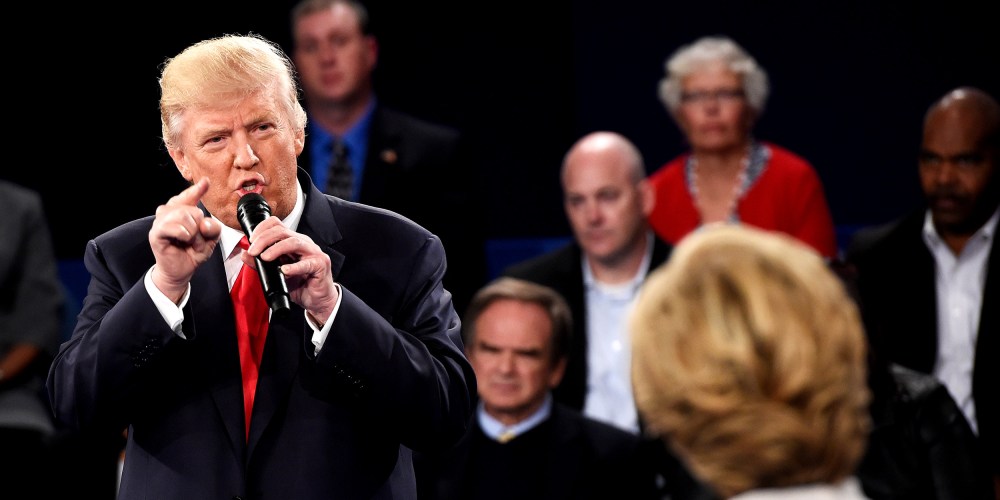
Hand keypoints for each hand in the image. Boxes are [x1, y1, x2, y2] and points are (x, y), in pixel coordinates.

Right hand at [149, 178, 221, 302]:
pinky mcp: (156, 233)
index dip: (197, 189)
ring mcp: (161, 222)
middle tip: (198, 241)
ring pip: (182, 215)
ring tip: (191, 243)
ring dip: (193, 233)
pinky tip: (184, 239)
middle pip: (190, 209)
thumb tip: (204, 222)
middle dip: (200, 227)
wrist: (181, 271)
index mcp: (182, 212)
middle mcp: (169, 213)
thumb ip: (213, 228)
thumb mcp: (210, 239)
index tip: (206, 182)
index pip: (189, 197)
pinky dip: (183, 233)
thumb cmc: (193, 253)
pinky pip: (170, 226)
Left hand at [242, 216, 338, 324]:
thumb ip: (261, 264)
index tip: (251, 240)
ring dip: (276, 248)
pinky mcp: (320, 265)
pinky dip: (294, 267)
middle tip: (253, 251)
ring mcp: (314, 253)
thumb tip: (245, 255)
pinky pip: (306, 263)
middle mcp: (304, 243)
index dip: (262, 228)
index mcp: (293, 241)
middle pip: (282, 231)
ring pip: (294, 242)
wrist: (317, 300)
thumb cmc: (300, 284)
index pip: (277, 225)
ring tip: (265, 258)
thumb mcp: (276, 274)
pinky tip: (285, 270)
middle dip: (264, 239)